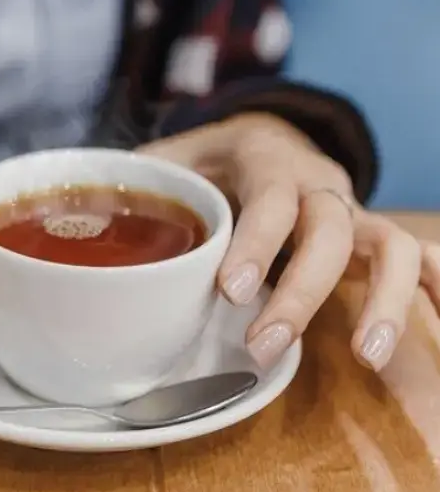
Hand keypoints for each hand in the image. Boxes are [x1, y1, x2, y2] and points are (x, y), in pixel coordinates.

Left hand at [139, 113, 439, 370]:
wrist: (263, 135)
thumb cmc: (207, 158)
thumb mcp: (171, 155)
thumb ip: (137, 178)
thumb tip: (86, 199)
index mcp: (267, 160)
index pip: (272, 200)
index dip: (257, 244)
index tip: (230, 290)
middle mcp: (319, 184)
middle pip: (330, 233)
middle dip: (301, 292)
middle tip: (264, 344)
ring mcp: (352, 211)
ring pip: (388, 246)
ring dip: (383, 300)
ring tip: (364, 356)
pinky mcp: (373, 236)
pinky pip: (418, 255)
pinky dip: (435, 286)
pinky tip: (438, 316)